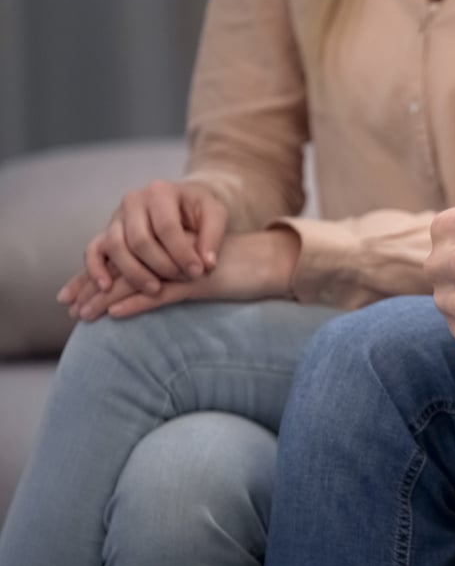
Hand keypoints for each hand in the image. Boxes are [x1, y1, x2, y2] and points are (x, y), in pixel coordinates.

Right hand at [58, 180, 227, 302]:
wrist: (180, 203)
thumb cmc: (198, 210)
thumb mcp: (214, 214)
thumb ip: (213, 236)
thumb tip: (207, 264)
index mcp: (160, 191)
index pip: (167, 227)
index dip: (182, 252)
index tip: (198, 272)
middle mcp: (133, 201)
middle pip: (140, 239)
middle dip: (162, 265)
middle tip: (181, 280)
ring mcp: (116, 216)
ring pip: (116, 247)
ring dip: (134, 272)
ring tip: (154, 290)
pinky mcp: (106, 232)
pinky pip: (93, 250)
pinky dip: (95, 269)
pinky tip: (107, 287)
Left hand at [62, 230, 299, 320]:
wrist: (273, 263)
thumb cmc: (240, 271)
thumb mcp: (202, 274)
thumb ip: (177, 279)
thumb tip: (152, 292)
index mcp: (169, 250)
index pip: (127, 260)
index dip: (99, 276)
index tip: (74, 294)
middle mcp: (172, 254)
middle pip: (125, 269)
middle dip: (94, 288)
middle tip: (71, 307)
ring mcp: (184, 269)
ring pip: (137, 282)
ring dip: (107, 299)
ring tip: (84, 315)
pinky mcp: (199, 283)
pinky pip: (163, 294)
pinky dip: (138, 304)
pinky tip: (117, 314)